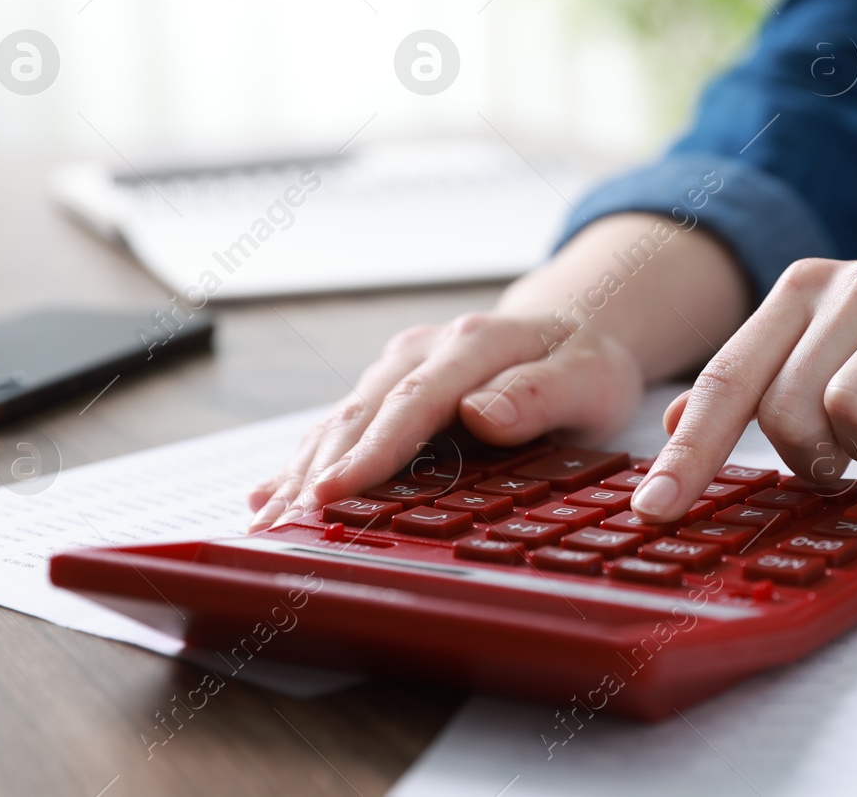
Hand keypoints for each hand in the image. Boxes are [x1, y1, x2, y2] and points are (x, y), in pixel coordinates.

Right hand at [247, 312, 644, 530]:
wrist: (572, 325)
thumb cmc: (586, 361)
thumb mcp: (592, 375)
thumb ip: (543, 394)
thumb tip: (481, 414)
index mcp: (473, 344)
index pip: (415, 402)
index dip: (371, 451)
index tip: (332, 492)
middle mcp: (423, 351)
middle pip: (361, 415)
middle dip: (316, 473)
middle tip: (280, 531)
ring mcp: (398, 369)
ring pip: (339, 423)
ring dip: (299, 474)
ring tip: (264, 528)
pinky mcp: (386, 390)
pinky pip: (338, 428)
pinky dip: (302, 463)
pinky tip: (266, 499)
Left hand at [630, 253, 856, 519]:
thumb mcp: (840, 352)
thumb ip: (763, 380)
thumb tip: (679, 418)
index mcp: (807, 288)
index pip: (729, 378)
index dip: (688, 451)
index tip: (652, 512)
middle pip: (788, 409)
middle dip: (815, 455)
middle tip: (855, 453)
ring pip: (856, 415)